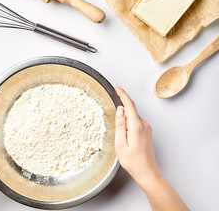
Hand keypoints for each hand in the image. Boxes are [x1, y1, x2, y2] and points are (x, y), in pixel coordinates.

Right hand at [114, 86, 187, 210]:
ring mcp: (146, 128)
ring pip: (133, 115)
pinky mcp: (147, 132)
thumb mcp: (120, 144)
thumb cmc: (133, 161)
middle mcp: (143, 125)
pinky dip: (128, 120)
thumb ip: (120, 125)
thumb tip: (119, 110)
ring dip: (124, 114)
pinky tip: (123, 128)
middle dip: (122, 102)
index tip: (116, 87)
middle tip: (112, 98)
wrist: (147, 171)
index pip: (129, 105)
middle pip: (131, 108)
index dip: (122, 94)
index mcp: (136, 126)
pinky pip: (136, 121)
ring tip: (115, 122)